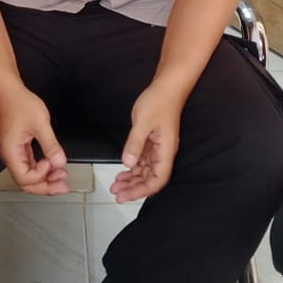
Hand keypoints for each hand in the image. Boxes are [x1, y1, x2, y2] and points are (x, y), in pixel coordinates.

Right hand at [0, 86, 69, 195]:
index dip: (41, 175)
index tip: (52, 161)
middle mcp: (10, 156)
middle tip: (64, 186)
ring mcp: (14, 153)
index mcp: (11, 152)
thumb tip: (60, 163)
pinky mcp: (20, 149)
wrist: (8, 92)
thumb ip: (50, 145)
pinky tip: (53, 168)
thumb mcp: (40, 123)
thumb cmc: (20, 104)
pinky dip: (42, 170)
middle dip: (45, 187)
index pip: (25, 178)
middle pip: (26, 183)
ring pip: (28, 176)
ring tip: (62, 177)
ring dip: (45, 179)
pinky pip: (30, 166)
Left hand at [111, 82, 183, 202]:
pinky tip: (123, 171)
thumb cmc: (158, 102)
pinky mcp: (152, 142)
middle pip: (151, 178)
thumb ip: (135, 144)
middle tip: (116, 194)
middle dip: (134, 188)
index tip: (127, 195)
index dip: (143, 190)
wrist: (166, 87)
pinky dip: (133, 168)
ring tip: (116, 186)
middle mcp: (163, 153)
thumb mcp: (143, 122)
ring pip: (146, 171)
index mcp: (166, 150)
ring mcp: (158, 148)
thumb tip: (127, 164)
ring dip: (132, 180)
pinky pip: (143, 161)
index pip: (158, 179)